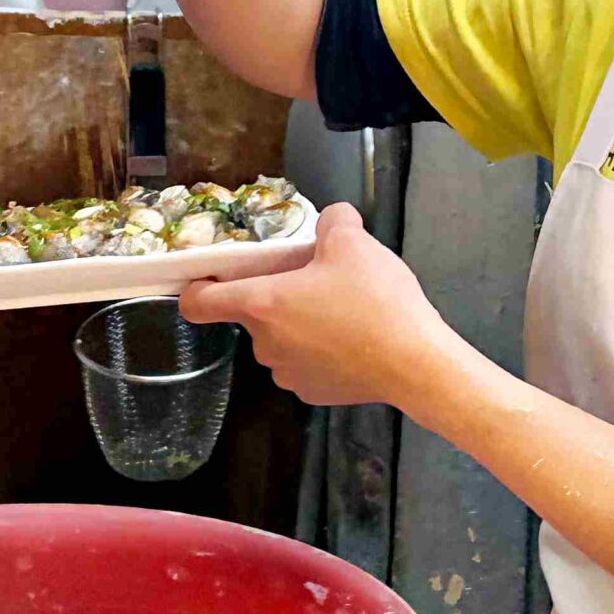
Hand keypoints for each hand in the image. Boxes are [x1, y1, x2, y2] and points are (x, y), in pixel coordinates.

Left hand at [180, 204, 460, 408]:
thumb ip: (334, 221)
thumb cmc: (374, 300)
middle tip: (318, 284)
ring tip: (344, 314)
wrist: (415, 363)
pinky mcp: (314, 394)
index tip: (211, 280)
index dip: (198, 289)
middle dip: (279, 299)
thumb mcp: (354, 242)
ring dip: (300, 327)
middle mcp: (264, 344)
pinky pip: (306, 365)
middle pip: (254, 316)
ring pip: (282, 342)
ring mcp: (288, 374)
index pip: (199, 303)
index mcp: (261, 303)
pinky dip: (321, 354)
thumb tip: (332, 219)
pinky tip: (354, 343)